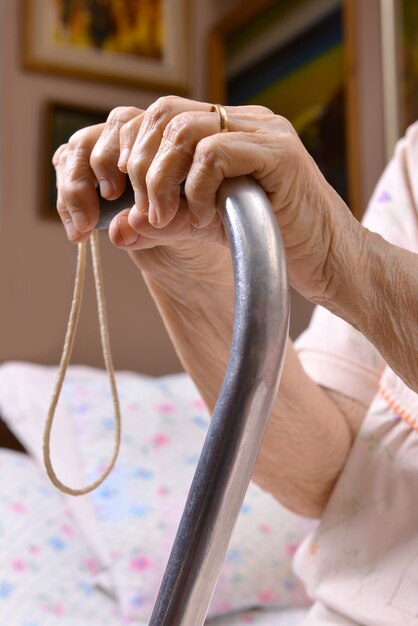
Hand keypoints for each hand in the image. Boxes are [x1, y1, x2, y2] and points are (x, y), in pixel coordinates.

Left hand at [53, 96, 359, 301]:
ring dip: (160, 179)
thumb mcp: (205, 227)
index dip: (131, 149)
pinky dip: (195, 190)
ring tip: (163, 218)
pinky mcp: (280, 155)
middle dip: (139, 164)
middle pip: (165, 113)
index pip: (162, 115)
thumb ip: (165, 220)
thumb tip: (118, 228)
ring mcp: (265, 134)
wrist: (329, 265)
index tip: (117, 192)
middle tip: (138, 207)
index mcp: (228, 132)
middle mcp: (246, 122)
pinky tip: (203, 219)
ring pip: (184, 130)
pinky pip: (215, 154)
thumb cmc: (271, 245)